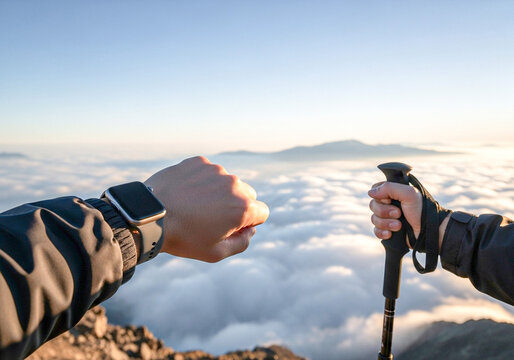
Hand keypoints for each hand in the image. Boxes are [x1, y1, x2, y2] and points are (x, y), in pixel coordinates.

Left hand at [144, 156, 268, 261]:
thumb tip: (250, 229)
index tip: (231, 228)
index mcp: (242, 208)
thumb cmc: (183, 238)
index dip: (249, 223)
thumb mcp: (216, 253)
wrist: (149, 216)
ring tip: (194, 206)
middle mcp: (233, 184)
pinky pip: (208, 172)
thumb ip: (242, 243)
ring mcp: (216, 170)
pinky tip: (186, 194)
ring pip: (227, 182)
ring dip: (218, 192)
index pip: (262, 212)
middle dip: (236, 205)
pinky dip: (202, 181)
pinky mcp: (199, 162)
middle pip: (247, 194)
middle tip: (212, 218)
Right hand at [368, 182, 421, 247]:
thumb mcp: (408, 194)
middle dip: (384, 211)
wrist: (429, 232)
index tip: (390, 200)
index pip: (375, 189)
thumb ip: (389, 188)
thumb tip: (370, 193)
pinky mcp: (388, 230)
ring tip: (399, 226)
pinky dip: (383, 233)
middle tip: (398, 214)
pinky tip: (391, 234)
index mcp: (393, 192)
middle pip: (373, 205)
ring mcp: (388, 217)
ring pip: (374, 219)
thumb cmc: (422, 210)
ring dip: (386, 223)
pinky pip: (376, 231)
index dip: (379, 196)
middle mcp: (389, 204)